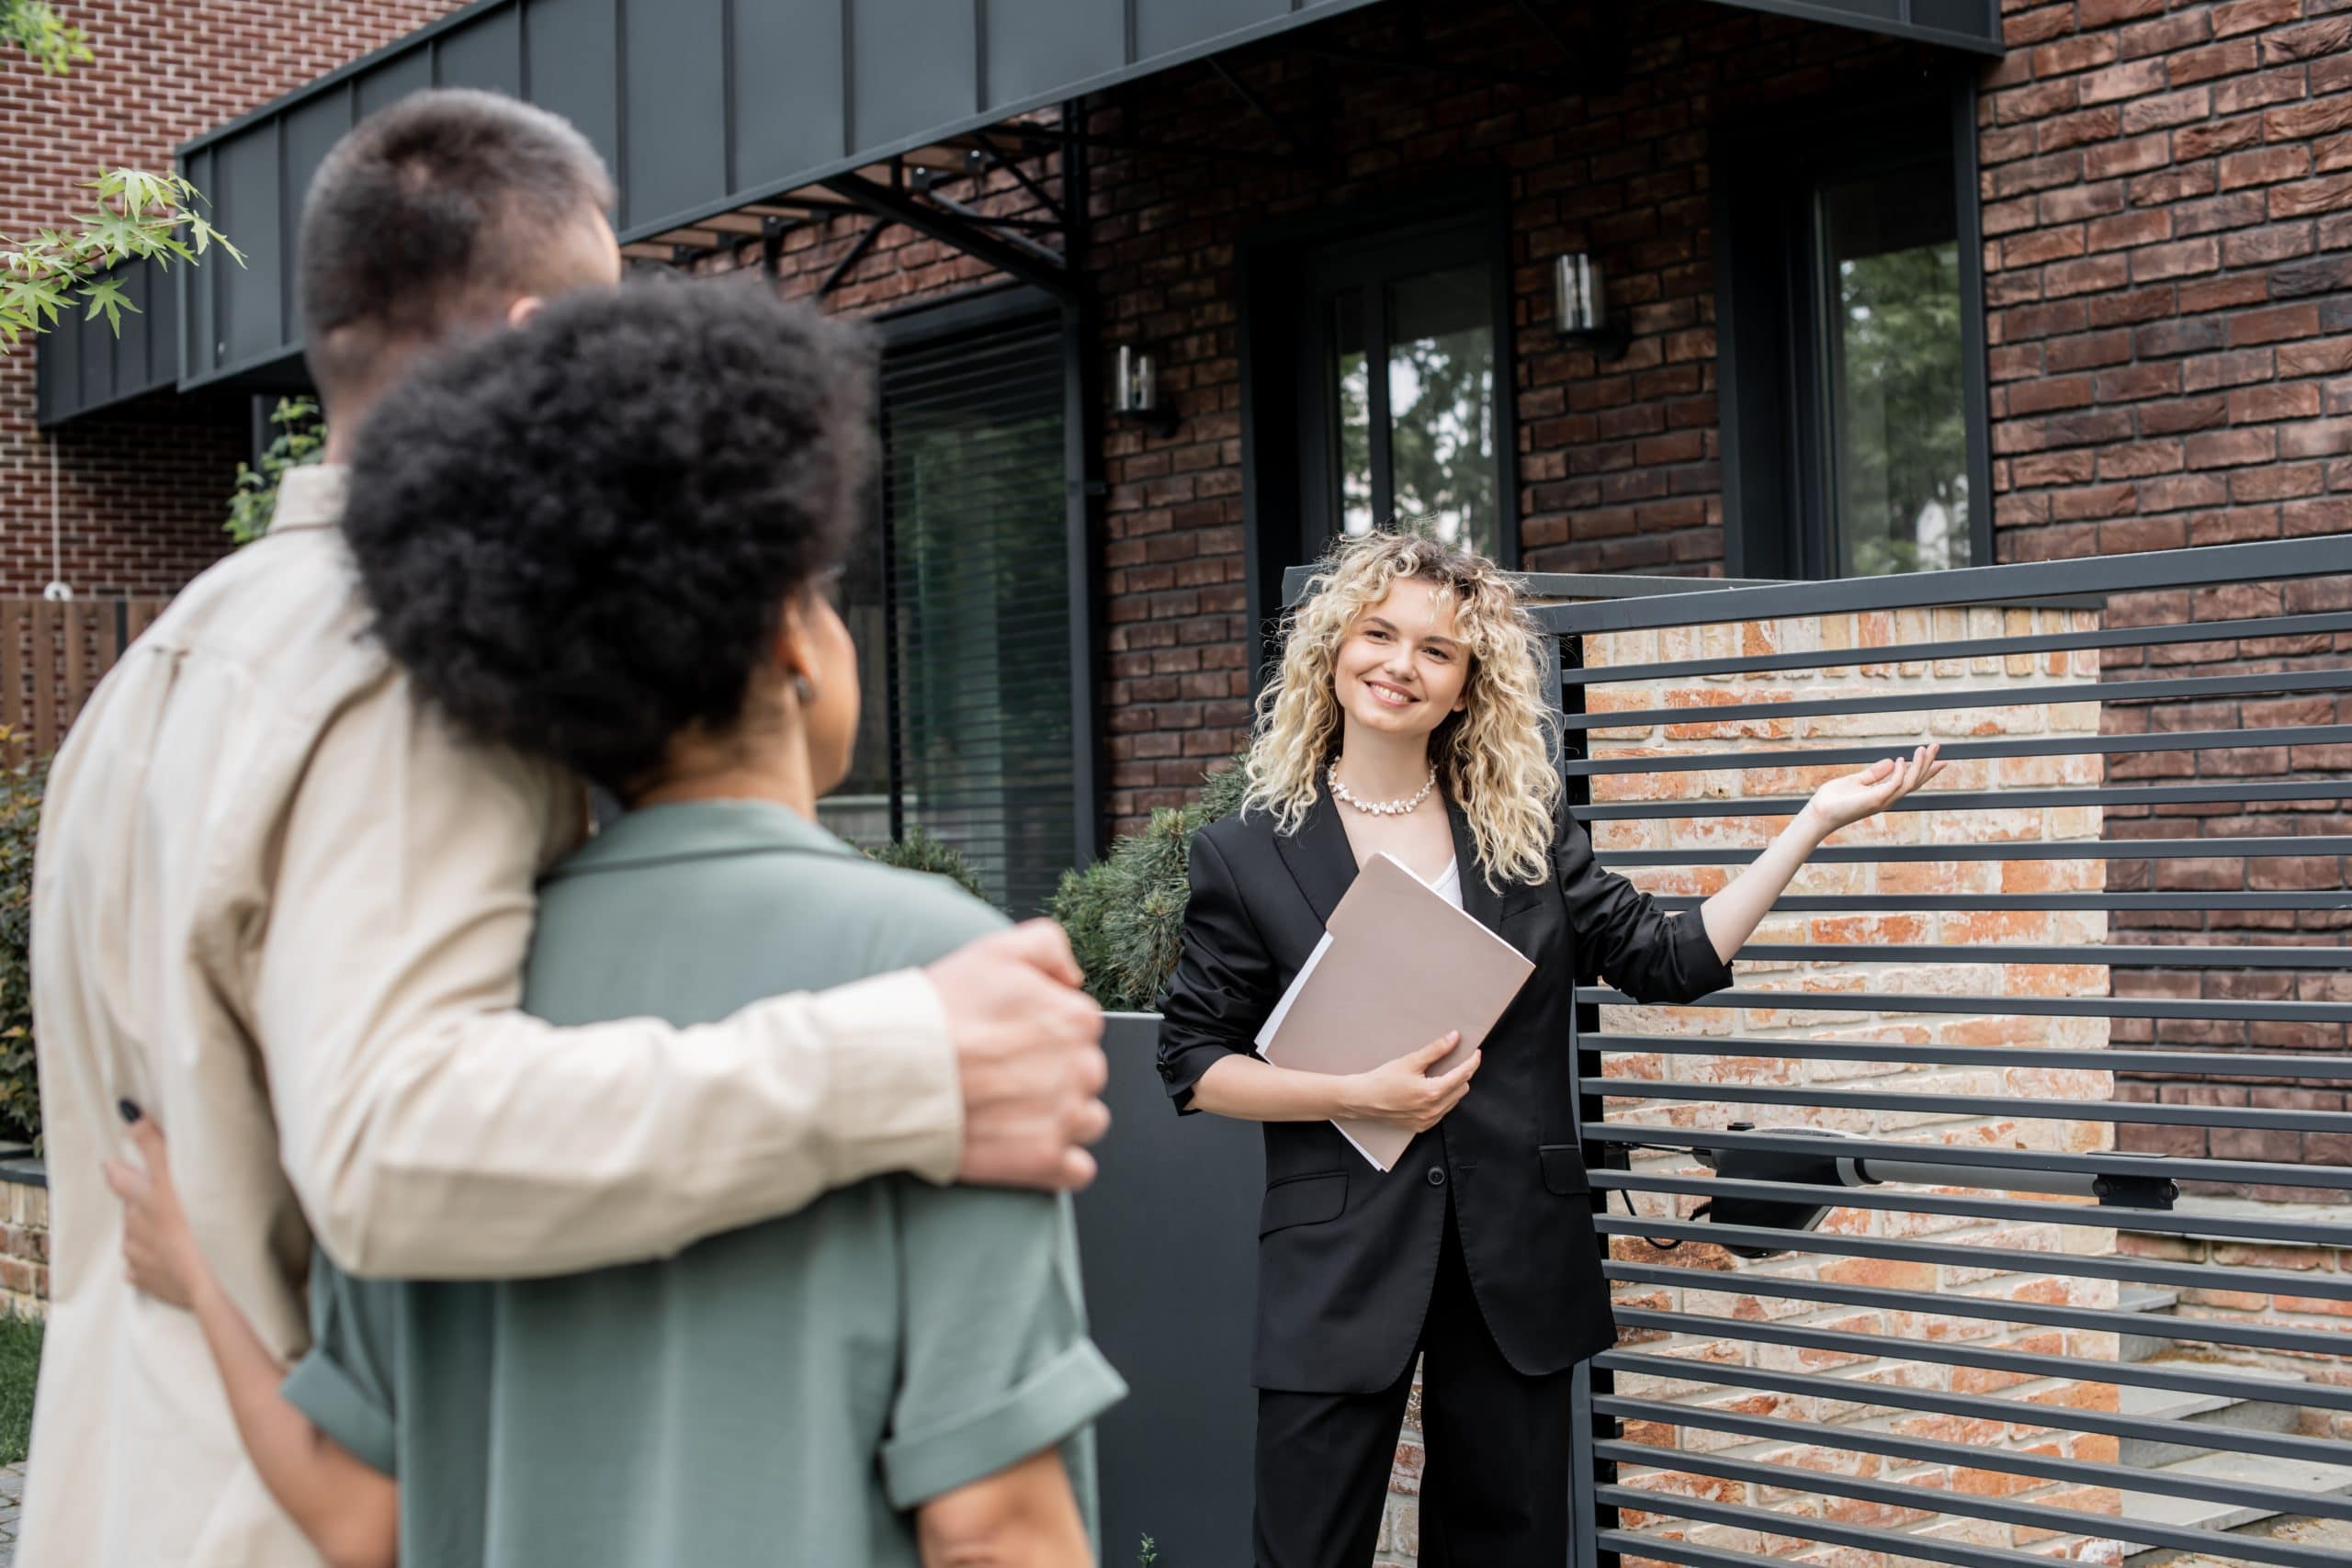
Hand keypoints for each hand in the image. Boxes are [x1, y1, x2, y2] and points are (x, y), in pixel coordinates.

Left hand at [104, 1115, 207, 1310]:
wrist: (215, 1279)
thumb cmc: (201, 1223)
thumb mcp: (179, 1174)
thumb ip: (154, 1143)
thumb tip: (127, 1113)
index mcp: (143, 1200)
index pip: (120, 1178)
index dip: (116, 1168)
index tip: (112, 1161)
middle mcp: (134, 1227)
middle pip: (129, 1208)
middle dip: (135, 1202)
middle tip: (147, 1198)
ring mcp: (139, 1257)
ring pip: (135, 1238)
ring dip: (147, 1232)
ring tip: (169, 1232)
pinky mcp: (149, 1281)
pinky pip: (142, 1268)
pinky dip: (151, 1262)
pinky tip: (166, 1260)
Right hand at [927, 920, 1110, 1192]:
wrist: (893, 1071)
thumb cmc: (938, 1012)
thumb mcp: (995, 949)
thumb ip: (1048, 946)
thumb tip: (1073, 977)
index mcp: (1076, 1019)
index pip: (1080, 1027)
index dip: (1043, 1032)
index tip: (1010, 1039)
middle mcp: (1082, 1069)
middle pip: (1086, 1074)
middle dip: (1054, 1074)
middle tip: (1004, 1074)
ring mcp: (1065, 1118)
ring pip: (1088, 1120)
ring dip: (1061, 1118)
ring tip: (1012, 1112)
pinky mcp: (1044, 1161)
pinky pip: (1077, 1169)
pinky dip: (1057, 1163)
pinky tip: (1023, 1147)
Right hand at [1340, 1032, 1479, 1133]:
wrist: (1362, 1100)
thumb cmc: (1382, 1080)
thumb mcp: (1410, 1061)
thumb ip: (1435, 1050)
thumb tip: (1453, 1038)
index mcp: (1433, 1093)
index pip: (1463, 1075)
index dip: (1472, 1062)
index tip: (1475, 1052)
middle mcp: (1434, 1110)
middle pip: (1462, 1088)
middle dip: (1462, 1074)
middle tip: (1455, 1061)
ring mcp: (1428, 1120)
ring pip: (1454, 1101)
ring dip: (1453, 1087)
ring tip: (1441, 1074)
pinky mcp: (1422, 1126)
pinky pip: (1442, 1111)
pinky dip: (1443, 1099)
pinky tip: (1432, 1090)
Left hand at [1802, 742, 1945, 838]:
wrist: (1819, 814)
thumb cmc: (1834, 800)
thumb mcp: (1856, 780)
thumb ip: (1874, 773)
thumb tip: (1891, 761)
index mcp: (1883, 794)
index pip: (1910, 781)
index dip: (1924, 769)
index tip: (1938, 758)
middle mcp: (1887, 798)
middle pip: (1915, 781)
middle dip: (1927, 764)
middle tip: (1937, 746)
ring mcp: (1882, 800)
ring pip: (1909, 782)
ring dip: (1919, 765)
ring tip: (1924, 748)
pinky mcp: (1874, 800)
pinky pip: (1894, 785)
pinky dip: (1900, 773)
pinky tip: (1902, 760)